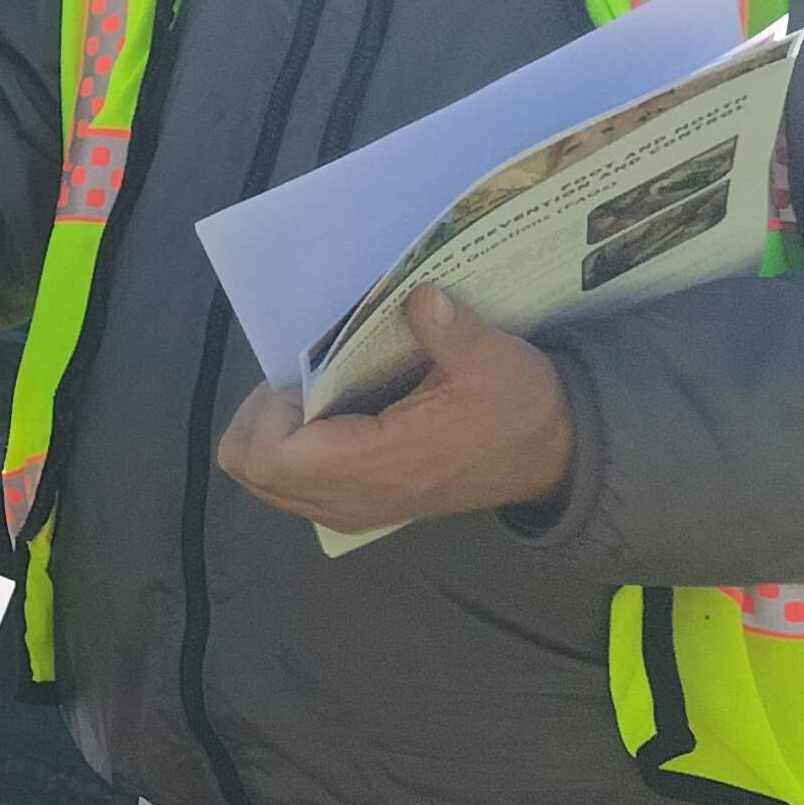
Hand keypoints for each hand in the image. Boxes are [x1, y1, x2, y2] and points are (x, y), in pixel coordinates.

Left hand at [217, 285, 576, 531]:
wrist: (552, 455)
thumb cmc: (519, 407)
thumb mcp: (492, 359)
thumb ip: (451, 329)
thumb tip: (420, 295)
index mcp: (373, 465)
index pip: (267, 457)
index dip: (264, 411)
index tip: (300, 375)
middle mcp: (351, 499)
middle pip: (251, 471)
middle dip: (260, 419)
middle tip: (300, 382)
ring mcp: (353, 509)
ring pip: (267, 483)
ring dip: (274, 435)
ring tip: (314, 396)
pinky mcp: (361, 507)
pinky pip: (294, 487)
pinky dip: (292, 451)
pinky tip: (331, 417)